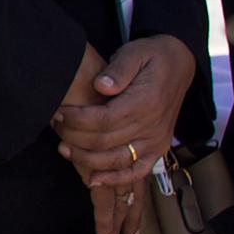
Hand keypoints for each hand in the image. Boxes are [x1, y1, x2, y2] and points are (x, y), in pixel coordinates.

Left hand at [53, 37, 194, 233]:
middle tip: (54, 127)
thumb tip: (101, 86)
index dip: (75, 120)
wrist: (179, 64)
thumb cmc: (150, 57)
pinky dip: (115, 179)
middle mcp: (152, 126)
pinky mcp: (158, 149)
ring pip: (116, 160)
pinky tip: (92, 180)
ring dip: (86, 159)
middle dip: (73, 137)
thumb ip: (118, 69)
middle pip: (104, 142)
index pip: (102, 120)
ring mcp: (156, 140)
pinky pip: (137, 171)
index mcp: (144, 102)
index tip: (57, 112)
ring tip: (63, 149)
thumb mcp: (134, 53)